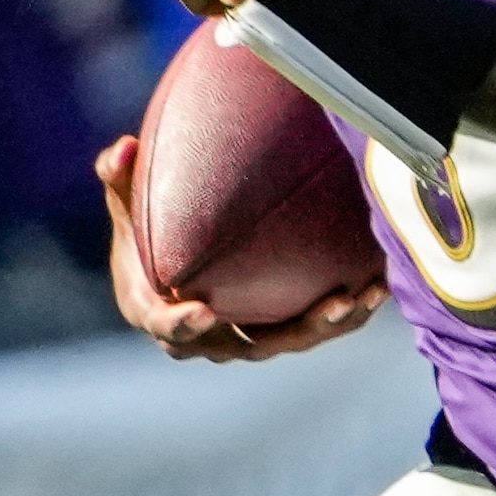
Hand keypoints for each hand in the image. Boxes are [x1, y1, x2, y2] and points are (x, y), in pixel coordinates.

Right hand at [98, 131, 386, 362]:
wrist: (169, 262)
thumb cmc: (143, 231)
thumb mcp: (124, 203)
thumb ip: (118, 179)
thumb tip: (122, 149)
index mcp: (157, 312)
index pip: (168, 327)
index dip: (183, 325)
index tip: (201, 311)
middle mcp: (206, 337)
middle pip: (249, 347)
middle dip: (293, 332)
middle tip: (329, 306)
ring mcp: (243, 338)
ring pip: (290, 340)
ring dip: (330, 323)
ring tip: (365, 296)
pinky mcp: (273, 329)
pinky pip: (311, 326)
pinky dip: (343, 312)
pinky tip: (377, 284)